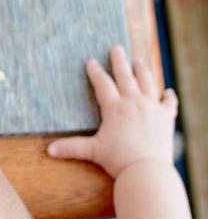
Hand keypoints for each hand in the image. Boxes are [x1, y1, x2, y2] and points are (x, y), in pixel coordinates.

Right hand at [47, 46, 177, 178]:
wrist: (146, 170)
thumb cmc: (118, 160)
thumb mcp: (93, 151)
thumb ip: (72, 147)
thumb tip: (49, 150)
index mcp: (115, 108)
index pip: (102, 84)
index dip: (95, 72)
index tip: (91, 62)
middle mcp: (134, 103)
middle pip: (125, 76)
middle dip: (119, 61)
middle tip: (116, 48)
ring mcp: (152, 108)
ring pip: (147, 83)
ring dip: (142, 71)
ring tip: (139, 61)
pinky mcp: (166, 117)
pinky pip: (169, 103)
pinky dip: (169, 97)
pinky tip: (168, 92)